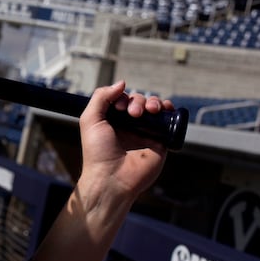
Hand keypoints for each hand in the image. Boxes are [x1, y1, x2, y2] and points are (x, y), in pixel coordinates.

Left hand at [78, 81, 170, 200]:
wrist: (111, 178)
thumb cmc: (97, 151)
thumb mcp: (90, 119)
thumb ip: (101, 97)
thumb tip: (121, 83)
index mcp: (113, 120)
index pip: (123, 99)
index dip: (124, 97)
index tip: (120, 107)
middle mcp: (130, 126)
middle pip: (140, 102)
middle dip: (138, 101)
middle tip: (133, 114)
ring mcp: (146, 133)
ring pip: (154, 109)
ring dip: (153, 102)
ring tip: (149, 111)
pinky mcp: (160, 142)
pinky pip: (168, 122)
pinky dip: (169, 110)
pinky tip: (165, 108)